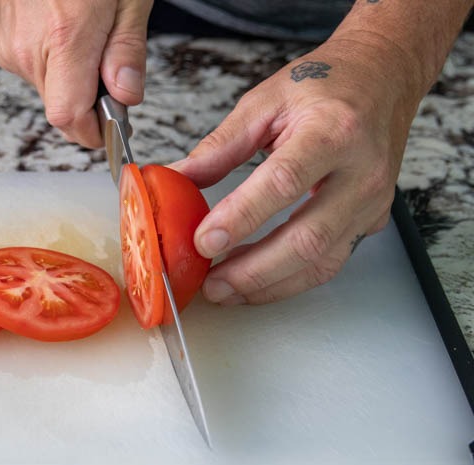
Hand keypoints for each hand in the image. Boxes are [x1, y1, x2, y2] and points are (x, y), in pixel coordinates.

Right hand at [0, 0, 152, 147]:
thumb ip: (127, 50)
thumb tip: (127, 96)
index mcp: (64, 37)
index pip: (68, 117)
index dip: (93, 132)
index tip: (114, 130)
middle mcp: (29, 47)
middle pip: (61, 108)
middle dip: (91, 103)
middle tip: (112, 70)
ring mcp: (11, 44)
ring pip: (49, 91)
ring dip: (73, 81)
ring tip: (89, 37)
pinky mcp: (3, 40)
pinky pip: (34, 70)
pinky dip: (56, 63)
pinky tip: (67, 32)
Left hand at [170, 34, 424, 304]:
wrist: (382, 79)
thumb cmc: (327, 85)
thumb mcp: (265, 102)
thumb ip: (220, 145)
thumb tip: (178, 178)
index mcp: (332, 131)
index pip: (282, 182)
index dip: (241, 216)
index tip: (204, 240)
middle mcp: (361, 172)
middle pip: (307, 238)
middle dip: (254, 270)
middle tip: (212, 284)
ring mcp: (371, 202)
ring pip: (322, 262)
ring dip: (269, 284)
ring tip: (226, 290)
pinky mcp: (371, 222)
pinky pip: (330, 263)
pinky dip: (290, 280)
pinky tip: (256, 281)